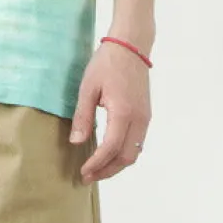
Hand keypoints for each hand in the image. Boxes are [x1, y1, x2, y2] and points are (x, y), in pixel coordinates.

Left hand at [69, 39, 151, 182]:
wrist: (131, 46)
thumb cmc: (107, 63)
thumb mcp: (88, 87)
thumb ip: (83, 116)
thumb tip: (77, 142)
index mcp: (123, 113)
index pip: (111, 148)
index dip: (96, 164)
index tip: (83, 172)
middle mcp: (139, 119)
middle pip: (127, 157)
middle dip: (107, 171)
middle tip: (88, 176)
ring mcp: (145, 118)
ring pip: (135, 152)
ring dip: (117, 164)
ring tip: (97, 169)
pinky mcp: (146, 114)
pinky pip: (138, 142)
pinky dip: (124, 153)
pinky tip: (110, 153)